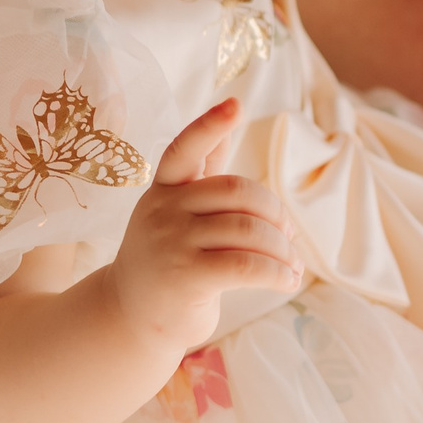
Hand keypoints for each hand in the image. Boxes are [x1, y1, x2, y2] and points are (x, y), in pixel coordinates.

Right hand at [107, 100, 302, 350]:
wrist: (130, 317)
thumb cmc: (165, 260)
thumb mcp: (176, 211)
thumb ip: (202, 171)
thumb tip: (227, 118)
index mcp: (164, 188)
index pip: (186, 148)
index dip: (210, 125)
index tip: (236, 104)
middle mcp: (164, 209)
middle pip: (238, 192)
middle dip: (274, 213)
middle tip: (289, 235)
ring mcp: (173, 242)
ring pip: (249, 230)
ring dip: (283, 249)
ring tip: (292, 265)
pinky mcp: (188, 277)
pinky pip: (248, 265)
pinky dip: (278, 273)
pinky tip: (287, 281)